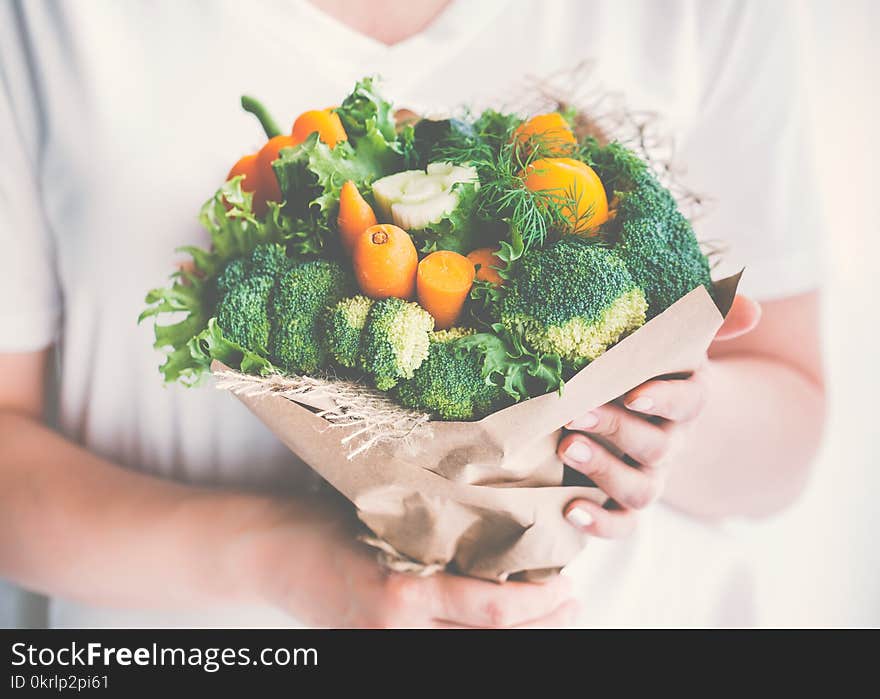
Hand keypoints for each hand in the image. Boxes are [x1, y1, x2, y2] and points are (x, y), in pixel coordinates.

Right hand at [238, 495, 578, 627]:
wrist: (263, 551)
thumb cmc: (320, 525)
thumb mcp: (384, 520)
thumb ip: (435, 539)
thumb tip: (499, 536)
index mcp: (401, 594)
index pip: (488, 610)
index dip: (536, 603)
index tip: (563, 583)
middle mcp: (397, 632)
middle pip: (491, 642)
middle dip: (541, 624)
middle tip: (572, 600)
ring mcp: (386, 647)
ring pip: (472, 653)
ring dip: (517, 636)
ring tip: (549, 614)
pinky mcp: (376, 651)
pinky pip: (442, 649)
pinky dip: (477, 635)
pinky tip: (497, 621)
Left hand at [561, 294, 760, 537]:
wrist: (640, 407)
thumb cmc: (646, 362)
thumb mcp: (672, 337)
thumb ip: (707, 317)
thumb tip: (752, 308)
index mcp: (684, 398)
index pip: (688, 401)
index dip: (664, 400)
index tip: (633, 393)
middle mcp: (670, 441)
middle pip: (655, 445)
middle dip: (615, 430)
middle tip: (573, 413)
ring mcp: (649, 474)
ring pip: (641, 489)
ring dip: (604, 471)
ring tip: (566, 447)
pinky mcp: (623, 500)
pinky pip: (623, 523)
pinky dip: (600, 523)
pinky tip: (571, 511)